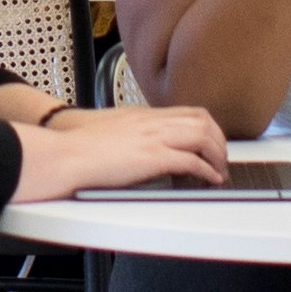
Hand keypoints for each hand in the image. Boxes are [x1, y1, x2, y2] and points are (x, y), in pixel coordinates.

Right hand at [9, 104, 229, 199]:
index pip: (189, 112)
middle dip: (219, 139)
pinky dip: (206, 170)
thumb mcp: (114, 130)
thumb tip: (145, 148)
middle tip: (221, 157)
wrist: (68, 154)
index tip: (213, 141)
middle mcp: (153, 122)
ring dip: (217, 154)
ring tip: (219, 170)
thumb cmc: (83, 148)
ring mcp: (154, 137)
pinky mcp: (153, 157)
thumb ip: (134, 134)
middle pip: (202, 120)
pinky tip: (210, 179)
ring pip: (202, 136)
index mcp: (144, 115)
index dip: (208, 126)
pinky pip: (191, 161)